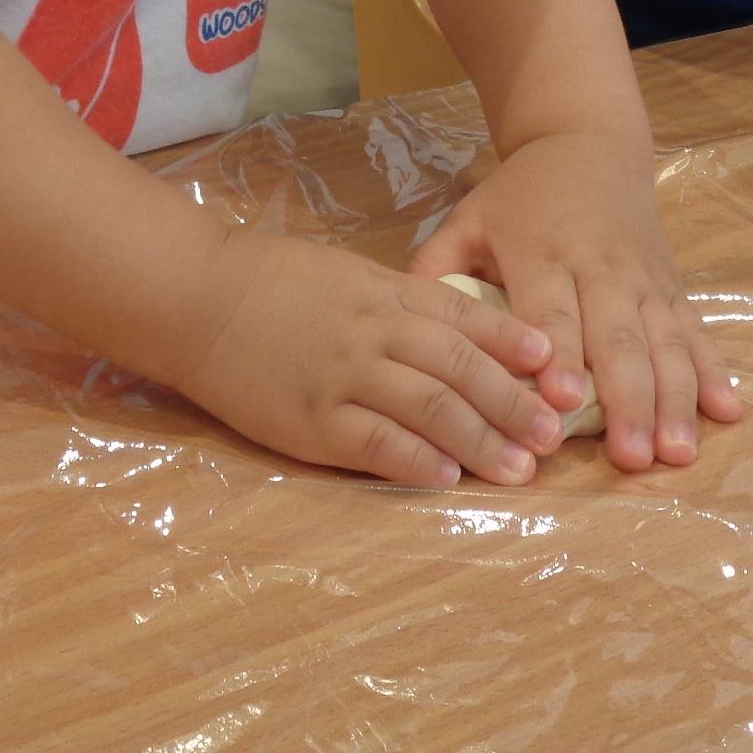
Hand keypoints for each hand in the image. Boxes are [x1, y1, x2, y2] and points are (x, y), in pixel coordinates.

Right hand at [174, 228, 565, 489]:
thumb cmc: (274, 282)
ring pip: (429, 408)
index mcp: (386, 292)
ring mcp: (343, 377)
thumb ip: (401, 302)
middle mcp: (374, 332)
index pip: (465, 318)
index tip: (553, 367)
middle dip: (513, 403)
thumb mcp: (348, 274)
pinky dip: (415, 461)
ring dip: (481, 440)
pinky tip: (447, 478)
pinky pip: (374, 442)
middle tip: (554, 435)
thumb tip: (460, 333)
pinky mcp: (311, 420)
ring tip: (520, 468)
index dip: (513, 344)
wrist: (198, 298)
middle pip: (460, 368)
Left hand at [410, 131, 740, 472]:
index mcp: (543, 254)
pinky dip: (714, 371)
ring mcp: (644, 279)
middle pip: (618, 339)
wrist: (588, 141)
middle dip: (627, 400)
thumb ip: (437, 270)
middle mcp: (600, 269)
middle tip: (632, 458)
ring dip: (674, 399)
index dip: (560, 357)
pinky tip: (726, 412)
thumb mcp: (469, 218)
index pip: (552, 313)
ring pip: (665, 343)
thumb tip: (401, 326)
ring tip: (676, 452)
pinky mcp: (672, 285)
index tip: (562, 403)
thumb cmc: (520, 194)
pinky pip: (696, 331)